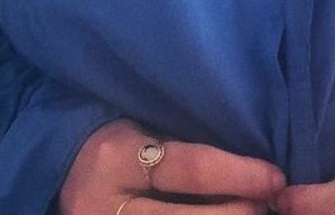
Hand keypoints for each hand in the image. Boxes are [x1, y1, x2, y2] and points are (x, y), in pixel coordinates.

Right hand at [59, 117, 285, 214]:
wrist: (57, 172)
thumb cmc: (113, 140)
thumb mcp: (139, 129)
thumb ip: (181, 143)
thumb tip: (250, 150)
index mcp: (116, 157)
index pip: (189, 168)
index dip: (239, 174)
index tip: (276, 178)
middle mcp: (106, 206)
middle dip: (239, 214)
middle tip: (272, 206)